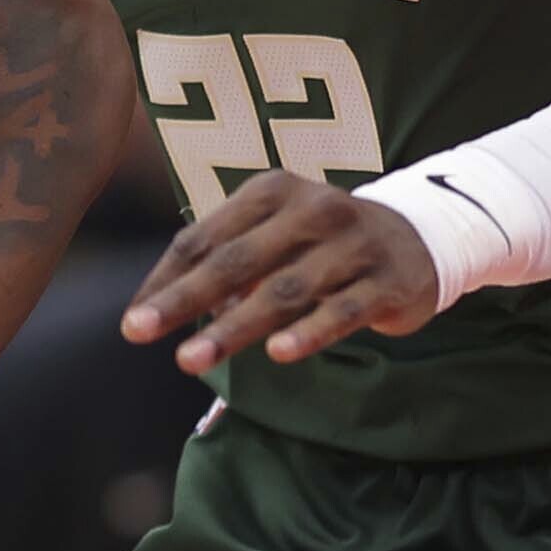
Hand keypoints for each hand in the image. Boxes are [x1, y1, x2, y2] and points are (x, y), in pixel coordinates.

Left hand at [120, 170, 442, 374]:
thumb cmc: (320, 244)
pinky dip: (310, 331)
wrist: (417, 239)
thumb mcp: (272, 237)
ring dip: (234, 327)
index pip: (205, 238)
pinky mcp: (387, 281)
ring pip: (286, 289)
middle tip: (139, 332)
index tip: (132, 321)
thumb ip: (223, 265)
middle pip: (237, 260)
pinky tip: (279, 354)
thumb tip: (165, 307)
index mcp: (273, 191)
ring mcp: (353, 244)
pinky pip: (343, 310)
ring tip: (190, 359)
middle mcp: (313, 209)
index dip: (165, 281)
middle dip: (183, 300)